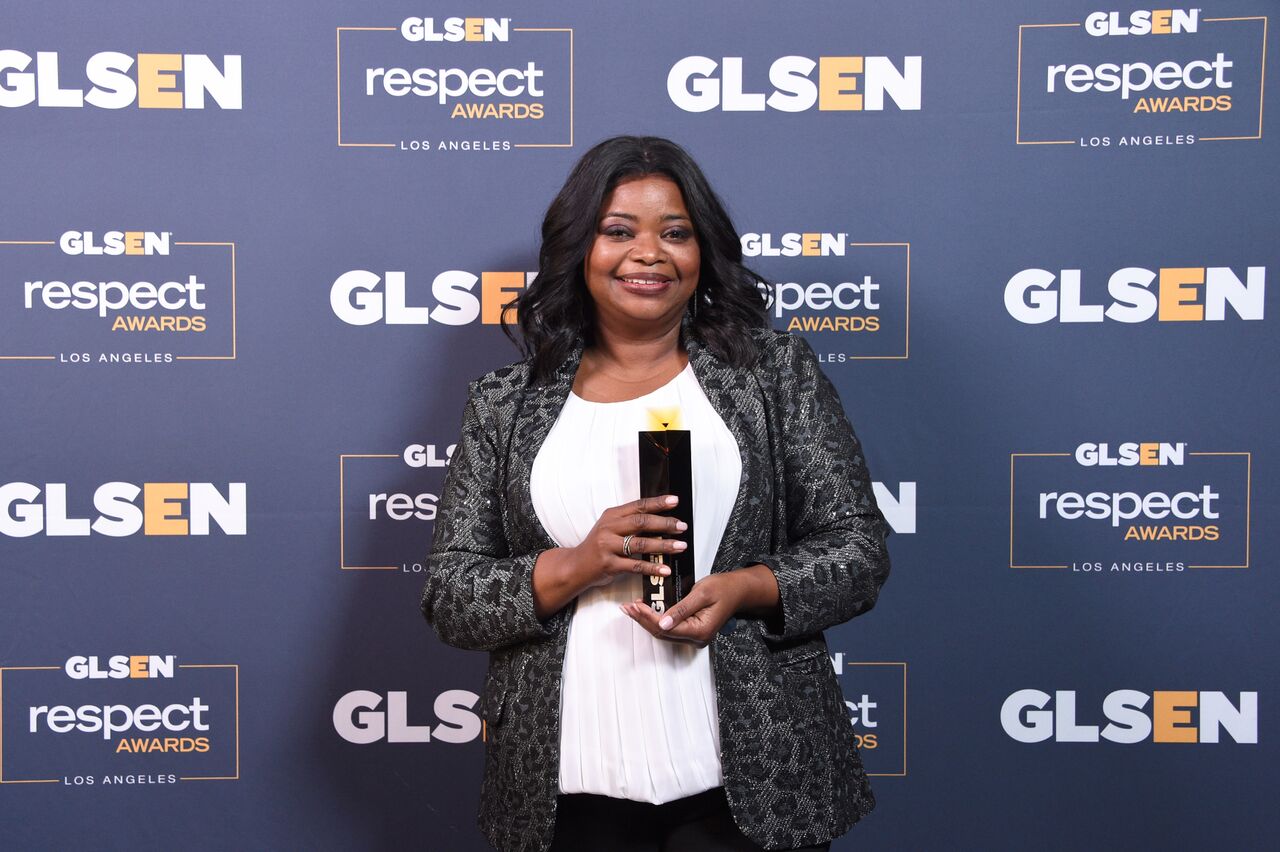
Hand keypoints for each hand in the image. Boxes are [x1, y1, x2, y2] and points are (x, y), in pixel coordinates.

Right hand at [571, 495, 687, 587]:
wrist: (576, 566)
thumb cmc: (598, 545)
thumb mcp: (610, 527)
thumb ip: (629, 521)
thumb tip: (659, 517)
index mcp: (611, 516)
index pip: (638, 506)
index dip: (657, 503)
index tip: (674, 501)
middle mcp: (608, 528)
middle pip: (641, 522)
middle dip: (664, 524)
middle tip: (681, 526)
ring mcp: (608, 547)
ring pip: (640, 544)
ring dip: (663, 545)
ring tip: (680, 546)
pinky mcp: (609, 565)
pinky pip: (635, 566)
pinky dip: (652, 568)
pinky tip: (665, 569)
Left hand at [621, 573, 741, 647]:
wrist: (739, 590)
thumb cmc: (724, 588)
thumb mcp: (702, 593)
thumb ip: (682, 609)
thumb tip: (663, 622)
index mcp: (700, 630)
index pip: (666, 627)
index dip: (648, 617)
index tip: (635, 606)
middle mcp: (697, 638)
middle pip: (662, 632)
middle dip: (643, 620)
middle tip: (627, 607)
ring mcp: (694, 636)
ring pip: (664, 631)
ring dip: (646, 620)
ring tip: (631, 608)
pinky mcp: (691, 630)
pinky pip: (670, 628)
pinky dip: (656, 618)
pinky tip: (645, 610)